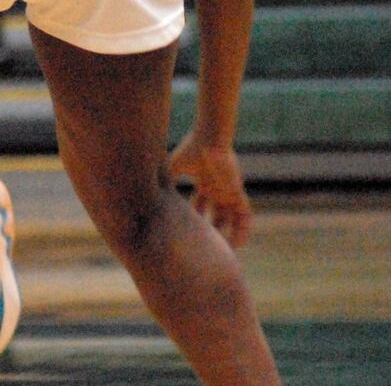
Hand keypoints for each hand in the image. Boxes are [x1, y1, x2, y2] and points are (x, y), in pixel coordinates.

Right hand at [167, 129, 252, 247]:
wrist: (209, 139)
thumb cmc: (191, 149)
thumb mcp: (174, 167)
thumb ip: (165, 178)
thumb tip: (146, 189)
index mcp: (205, 183)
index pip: (201, 204)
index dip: (196, 216)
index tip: (188, 231)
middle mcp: (218, 189)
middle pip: (217, 213)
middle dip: (211, 228)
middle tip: (204, 246)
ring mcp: (229, 192)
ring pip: (231, 217)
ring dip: (227, 233)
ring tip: (222, 251)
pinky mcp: (237, 193)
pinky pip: (245, 216)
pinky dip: (242, 229)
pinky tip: (236, 243)